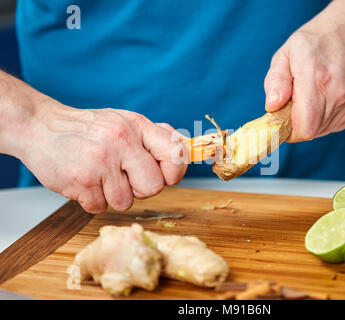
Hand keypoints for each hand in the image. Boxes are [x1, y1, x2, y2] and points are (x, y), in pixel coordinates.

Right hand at [22, 102, 187, 213]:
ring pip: (126, 202)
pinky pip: (100, 208)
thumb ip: (154, 136)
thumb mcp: (124, 122)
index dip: (174, 172)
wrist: (40, 126)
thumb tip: (182, 151)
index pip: (176, 155)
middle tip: (123, 177)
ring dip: (113, 195)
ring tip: (99, 176)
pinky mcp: (81, 181)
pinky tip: (84, 181)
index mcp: (137, 126)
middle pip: (154, 187)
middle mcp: (122, 141)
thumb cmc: (88, 129)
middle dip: (141, 188)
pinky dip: (92, 200)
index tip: (164, 175)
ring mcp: (100, 162)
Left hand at [264, 1, 344, 141]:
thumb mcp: (286, 53)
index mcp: (316, 80)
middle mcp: (338, 95)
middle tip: (296, 101)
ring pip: (322, 131)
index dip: (288, 129)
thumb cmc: (316, 42)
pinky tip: (326, 97)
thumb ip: (276, 81)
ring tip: (312, 95)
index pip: (303, 128)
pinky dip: (325, 118)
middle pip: (310, 131)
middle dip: (297, 122)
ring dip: (311, 120)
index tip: (282, 116)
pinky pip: (334, 126)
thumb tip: (272, 106)